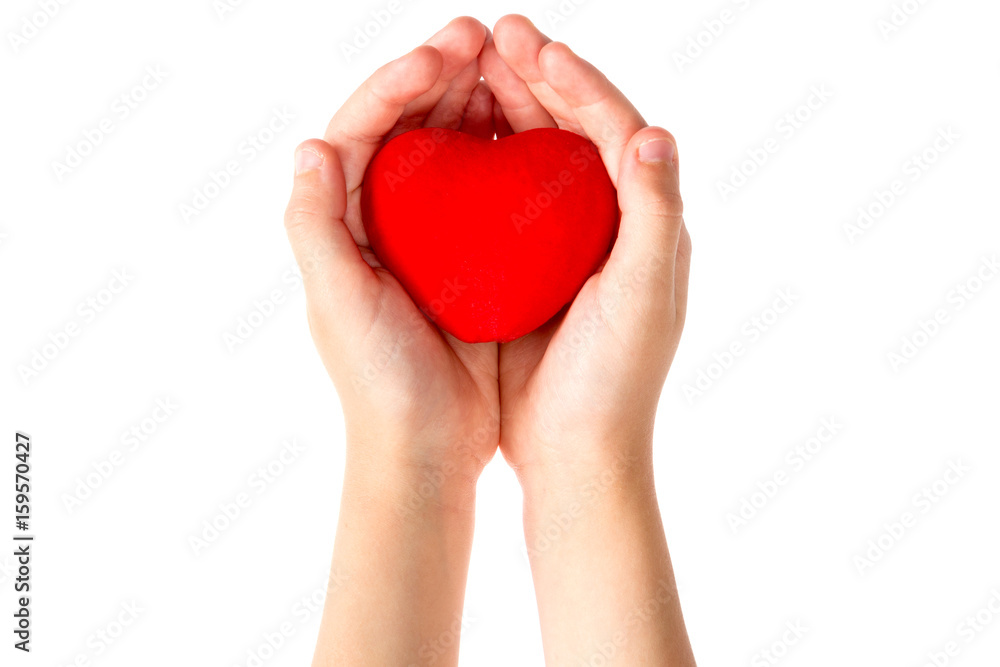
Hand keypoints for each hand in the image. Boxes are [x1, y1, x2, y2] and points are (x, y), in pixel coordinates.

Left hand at [284, 17, 499, 488]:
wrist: (425, 449)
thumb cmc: (378, 383)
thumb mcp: (338, 305)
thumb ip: (315, 227)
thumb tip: (312, 144)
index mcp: (340, 221)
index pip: (362, 128)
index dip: (399, 81)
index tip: (448, 54)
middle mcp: (379, 220)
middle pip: (407, 125)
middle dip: (443, 74)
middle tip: (489, 35)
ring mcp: (427, 238)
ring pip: (449, 149)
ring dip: (476, 101)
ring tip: (514, 64)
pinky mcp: (469, 261)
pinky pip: (487, 190)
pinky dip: (506, 154)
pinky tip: (536, 132)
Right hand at [481, 15, 694, 664]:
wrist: (579, 452)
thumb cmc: (617, 379)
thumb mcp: (644, 296)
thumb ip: (655, 213)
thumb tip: (656, 130)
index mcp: (649, 220)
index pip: (616, 127)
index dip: (576, 79)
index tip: (528, 42)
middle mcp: (613, 223)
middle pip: (575, 130)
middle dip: (536, 77)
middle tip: (491, 36)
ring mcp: (569, 245)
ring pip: (538, 156)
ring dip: (508, 108)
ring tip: (467, 70)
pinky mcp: (530, 270)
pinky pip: (506, 198)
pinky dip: (483, 162)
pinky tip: (451, 145)